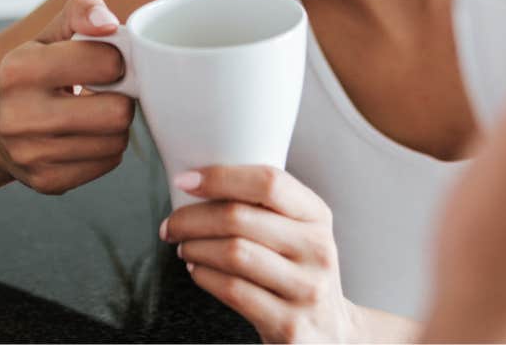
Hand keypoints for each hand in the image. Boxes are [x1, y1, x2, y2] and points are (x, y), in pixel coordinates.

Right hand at [0, 0, 134, 193]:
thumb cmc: (33, 71)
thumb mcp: (52, 33)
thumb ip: (82, 10)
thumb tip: (107, 23)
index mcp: (21, 69)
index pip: (107, 62)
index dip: (116, 60)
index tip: (104, 62)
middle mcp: (20, 115)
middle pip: (117, 112)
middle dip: (122, 98)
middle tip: (109, 91)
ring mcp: (31, 155)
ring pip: (116, 141)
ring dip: (115, 124)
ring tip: (95, 112)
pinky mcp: (46, 182)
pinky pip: (107, 164)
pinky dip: (105, 148)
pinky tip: (86, 135)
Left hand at [162, 165, 358, 342]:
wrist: (333, 335)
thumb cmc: (300, 272)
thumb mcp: (300, 233)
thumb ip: (266, 208)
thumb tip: (200, 184)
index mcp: (318, 215)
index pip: (269, 182)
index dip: (221, 177)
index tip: (186, 180)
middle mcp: (317, 248)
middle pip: (241, 218)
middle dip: (193, 218)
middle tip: (172, 223)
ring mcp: (305, 289)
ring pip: (233, 254)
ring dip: (196, 247)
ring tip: (184, 246)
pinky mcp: (289, 325)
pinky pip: (233, 291)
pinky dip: (205, 276)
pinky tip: (197, 270)